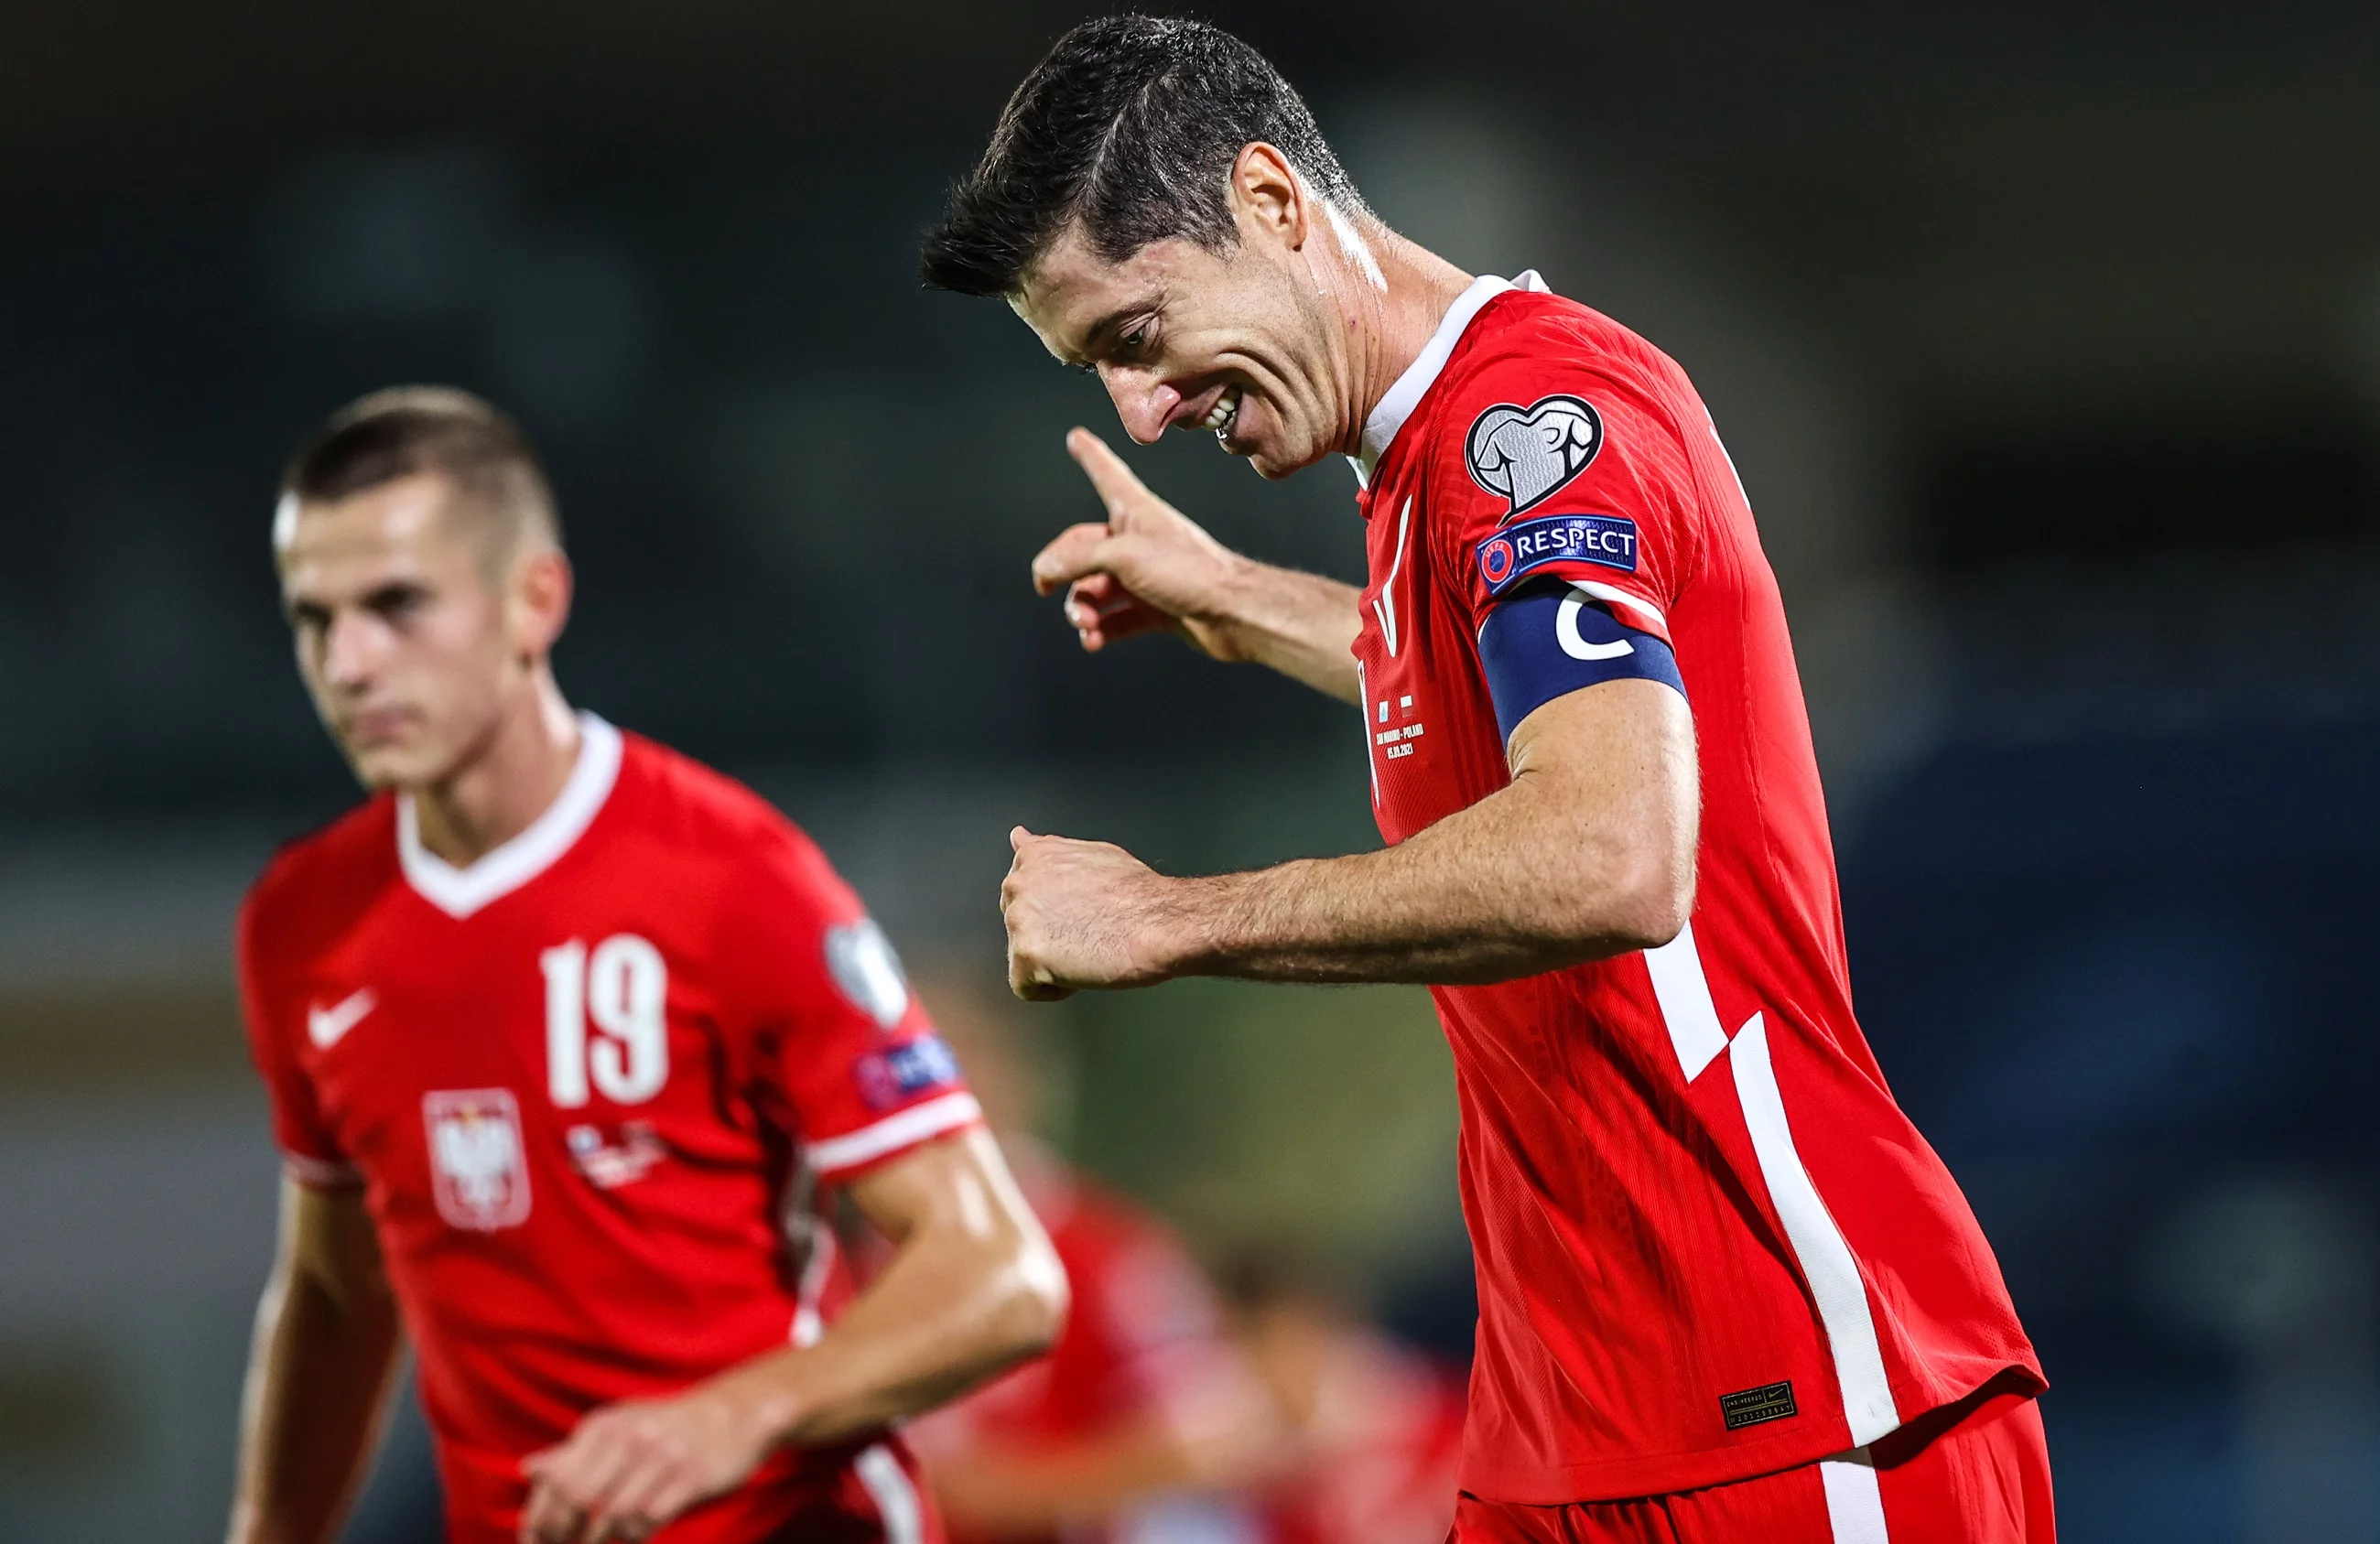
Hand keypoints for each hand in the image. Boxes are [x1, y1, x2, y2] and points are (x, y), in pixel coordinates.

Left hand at [519, 1381, 772, 1543]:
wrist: (731, 1415)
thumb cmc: (664, 1428)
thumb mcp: (617, 1429)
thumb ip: (573, 1452)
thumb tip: (528, 1469)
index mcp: (604, 1425)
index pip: (557, 1479)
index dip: (540, 1518)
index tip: (535, 1542)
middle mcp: (631, 1436)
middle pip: (580, 1500)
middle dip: (566, 1535)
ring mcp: (662, 1456)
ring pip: (614, 1516)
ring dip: (600, 1540)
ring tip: (596, 1543)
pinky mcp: (691, 1477)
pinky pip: (649, 1520)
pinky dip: (634, 1537)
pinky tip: (633, 1535)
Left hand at [1001, 827, 1192, 999]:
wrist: (1158, 922)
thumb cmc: (1138, 893)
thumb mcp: (1093, 852)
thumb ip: (1051, 851)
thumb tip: (1020, 838)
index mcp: (1033, 857)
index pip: (1021, 892)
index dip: (1051, 910)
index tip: (1075, 915)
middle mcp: (1018, 884)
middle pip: (1018, 925)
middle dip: (1047, 934)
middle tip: (1087, 934)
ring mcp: (1018, 920)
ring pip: (1022, 956)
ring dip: (1053, 961)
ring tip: (1089, 951)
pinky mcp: (1026, 957)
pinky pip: (1026, 987)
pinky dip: (1054, 989)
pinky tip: (1082, 972)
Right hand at [1033, 429, 1249, 659]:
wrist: (1233, 614)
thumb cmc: (1188, 572)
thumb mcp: (1124, 557)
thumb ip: (1079, 560)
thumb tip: (1046, 570)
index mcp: (1135, 512)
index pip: (1106, 474)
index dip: (1089, 455)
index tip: (1075, 436)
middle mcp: (1138, 540)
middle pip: (1084, 548)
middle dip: (1063, 570)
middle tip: (1045, 588)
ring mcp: (1146, 576)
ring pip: (1097, 589)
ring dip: (1083, 608)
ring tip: (1085, 624)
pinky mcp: (1155, 609)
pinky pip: (1116, 618)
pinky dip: (1101, 630)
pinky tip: (1094, 641)